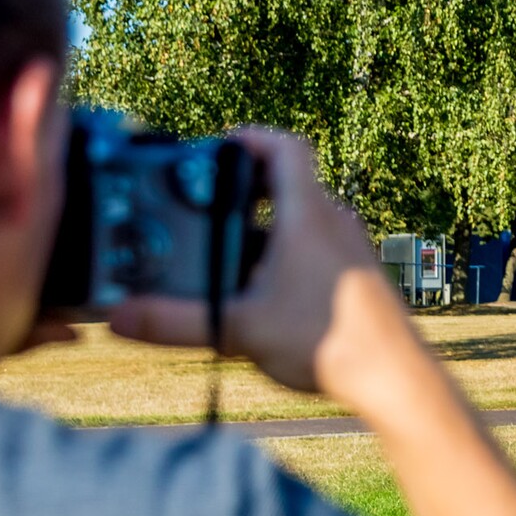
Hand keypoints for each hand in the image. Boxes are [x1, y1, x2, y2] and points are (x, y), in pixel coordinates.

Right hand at [108, 128, 415, 405]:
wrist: (395, 378)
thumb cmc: (330, 341)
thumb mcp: (239, 329)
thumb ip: (175, 321)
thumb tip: (120, 318)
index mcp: (307, 214)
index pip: (285, 147)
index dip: (251, 138)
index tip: (219, 147)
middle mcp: (333, 222)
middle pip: (287, 184)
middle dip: (244, 192)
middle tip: (207, 205)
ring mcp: (349, 249)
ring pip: (300, 222)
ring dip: (263, 232)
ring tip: (223, 256)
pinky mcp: (356, 277)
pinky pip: (315, 250)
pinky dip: (284, 257)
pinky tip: (260, 294)